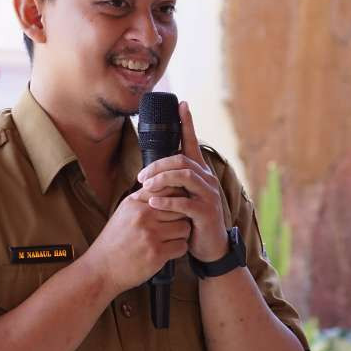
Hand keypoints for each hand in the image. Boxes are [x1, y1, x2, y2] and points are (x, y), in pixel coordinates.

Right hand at [83, 190, 190, 293]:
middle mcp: (143, 216)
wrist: (101, 268)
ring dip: (181, 234)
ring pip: (184, 228)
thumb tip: (165, 186)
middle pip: (180, 209)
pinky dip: (178, 249)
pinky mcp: (156, 253)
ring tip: (171, 238)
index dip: (177, 199)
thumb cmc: (114, 240)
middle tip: (174, 226)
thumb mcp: (124, 212)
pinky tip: (169, 250)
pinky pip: (182, 246)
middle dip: (181, 218)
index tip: (176, 207)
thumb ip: (143, 199)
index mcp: (135, 203)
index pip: (168, 190)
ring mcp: (150, 235)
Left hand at [136, 101, 228, 262]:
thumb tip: (151, 171)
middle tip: (140, 175)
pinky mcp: (206, 213)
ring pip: (185, 176)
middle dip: (159, 165)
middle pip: (182, 160)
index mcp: (199, 172)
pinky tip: (153, 202)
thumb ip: (172, 183)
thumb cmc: (191, 220)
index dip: (187, 123)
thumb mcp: (182, 197)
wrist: (210, 247)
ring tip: (146, 186)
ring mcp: (209, 195)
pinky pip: (185, 202)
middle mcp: (207, 179)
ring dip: (162, 179)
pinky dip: (167, 201)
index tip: (181, 103)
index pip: (193, 142)